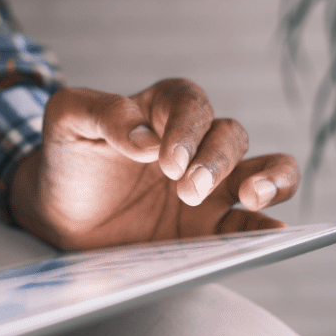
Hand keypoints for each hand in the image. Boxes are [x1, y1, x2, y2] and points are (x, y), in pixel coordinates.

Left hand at [10, 78, 299, 249]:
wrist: (62, 212)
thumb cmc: (69, 159)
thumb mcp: (68, 122)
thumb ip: (101, 112)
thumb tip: (145, 138)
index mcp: (161, 111)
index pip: (191, 105)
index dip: (186, 129)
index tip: (165, 161)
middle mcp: (193, 143)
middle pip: (230, 136)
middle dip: (215, 161)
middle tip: (186, 190)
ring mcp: (208, 185)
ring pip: (263, 168)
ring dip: (269, 178)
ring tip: (252, 197)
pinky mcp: (210, 225)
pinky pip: (249, 221)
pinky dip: (266, 223)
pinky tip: (273, 230)